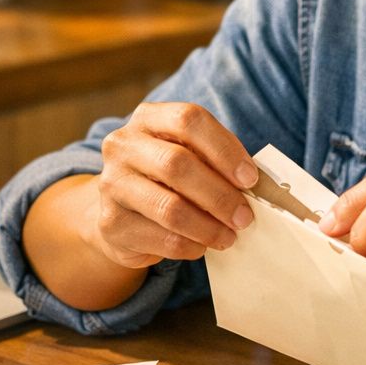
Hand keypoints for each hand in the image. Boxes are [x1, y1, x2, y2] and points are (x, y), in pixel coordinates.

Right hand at [89, 102, 258, 268]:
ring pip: (170, 208)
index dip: (225, 149)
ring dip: (208, 227)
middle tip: (244, 216)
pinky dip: (191, 245)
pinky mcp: (111, 224)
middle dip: (219, 195)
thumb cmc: (167, 179)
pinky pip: (162, 238)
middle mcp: (123, 146)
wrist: (121, 212)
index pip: (189, 120)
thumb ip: (215, 161)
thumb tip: (253, 185)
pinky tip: (202, 245)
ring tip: (229, 236)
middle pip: (177, 164)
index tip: (250, 179)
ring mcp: (112, 184)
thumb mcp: (189, 157)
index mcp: (148, 118)